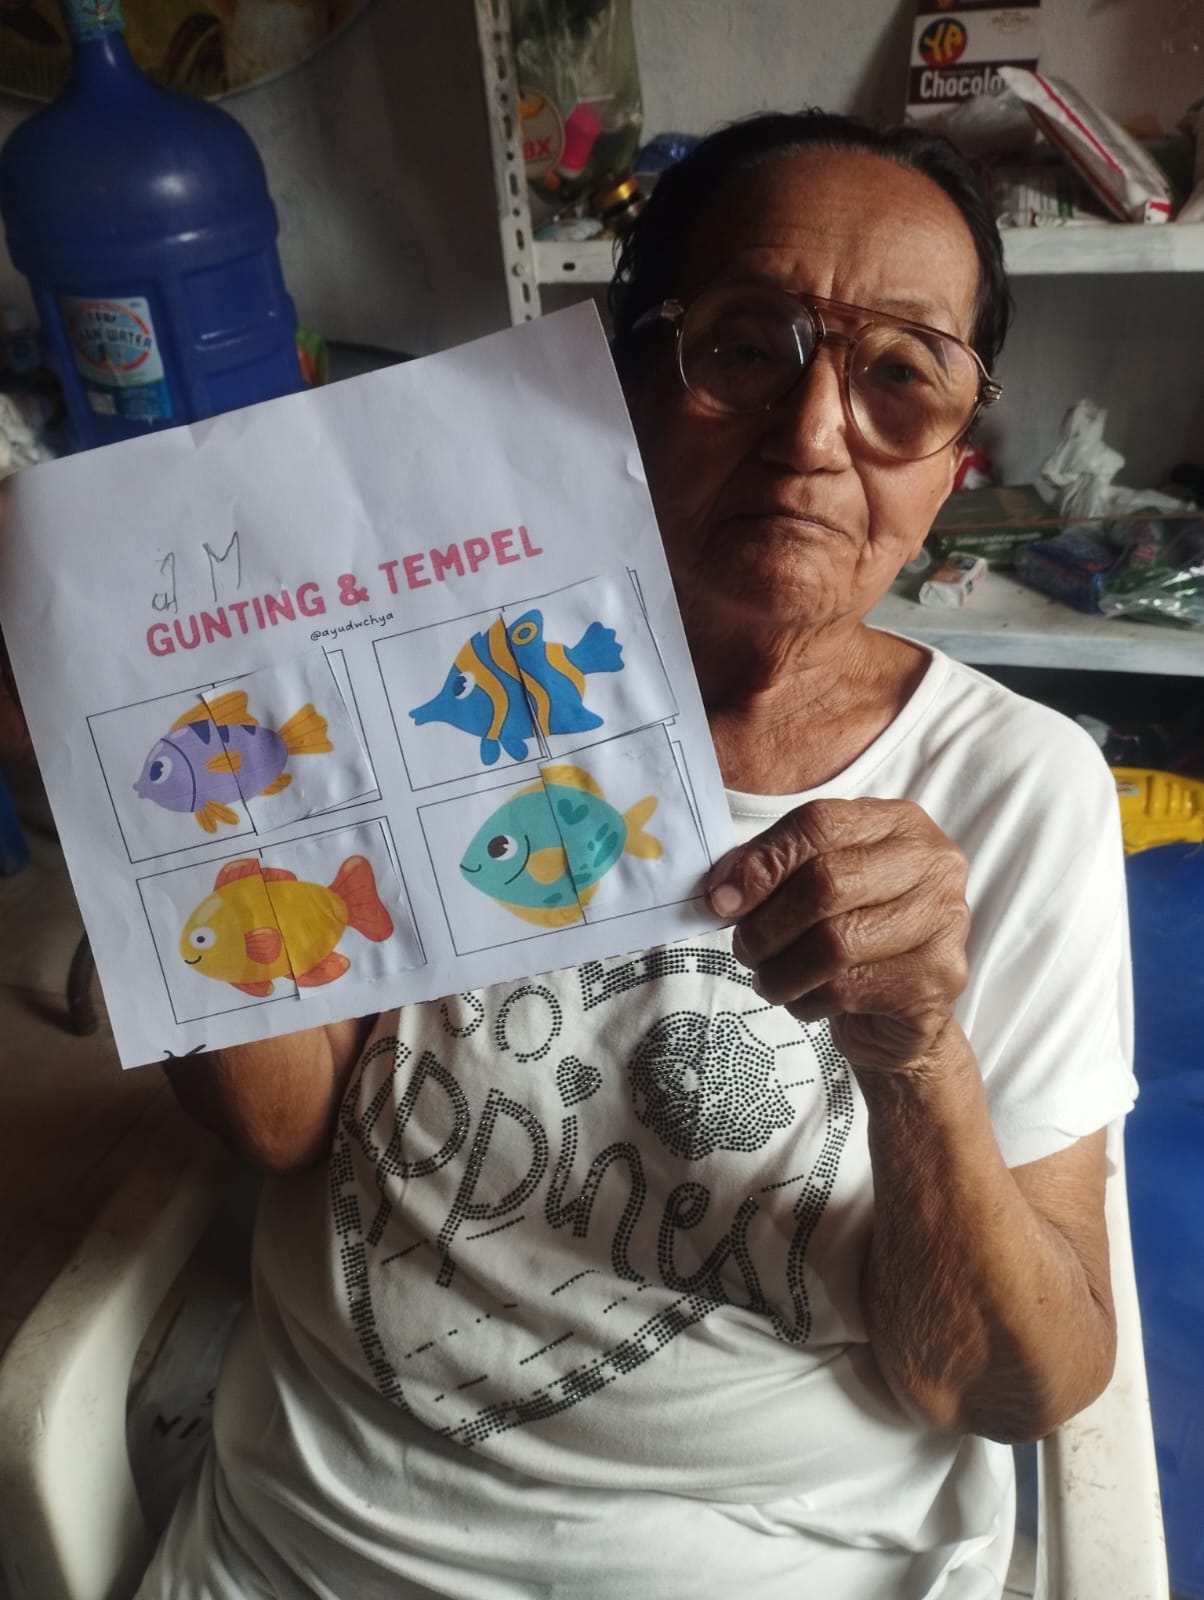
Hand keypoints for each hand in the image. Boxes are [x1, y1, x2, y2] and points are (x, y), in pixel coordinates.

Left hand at [707, 799, 969, 1073]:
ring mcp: (944, 922)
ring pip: (834, 943)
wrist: (899, 1014)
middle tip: (745, 947)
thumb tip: (724, 890)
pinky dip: (808, 999)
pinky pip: (848, 989)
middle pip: (826, 883)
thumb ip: (775, 870)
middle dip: (767, 923)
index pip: (819, 824)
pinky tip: (806, 999)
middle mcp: (933, 865)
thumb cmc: (852, 934)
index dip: (762, 861)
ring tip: (767, 978)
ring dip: (781, 970)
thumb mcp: (815, 884)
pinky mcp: (937, 979)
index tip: (721, 897)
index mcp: (899, 824)